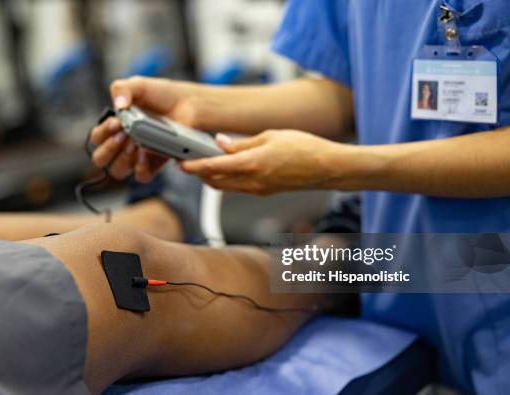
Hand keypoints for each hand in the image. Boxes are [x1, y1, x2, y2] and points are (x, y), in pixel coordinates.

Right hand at [90, 76, 205, 182]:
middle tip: (123, 136)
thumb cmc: (162, 95)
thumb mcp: (138, 85)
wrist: (188, 104)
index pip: (97, 138)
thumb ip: (122, 89)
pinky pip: (141, 176)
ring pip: (118, 170)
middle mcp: (124, 143)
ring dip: (123, 158)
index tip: (116, 122)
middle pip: (101, 159)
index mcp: (116, 127)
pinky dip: (141, 167)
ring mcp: (138, 155)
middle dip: (108, 148)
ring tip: (135, 144)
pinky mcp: (155, 163)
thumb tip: (118, 106)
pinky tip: (146, 154)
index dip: (102, 133)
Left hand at [180, 130, 356, 195]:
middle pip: (214, 181)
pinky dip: (227, 180)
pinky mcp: (264, 192)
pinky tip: (228, 169)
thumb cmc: (305, 148)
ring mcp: (258, 190)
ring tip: (205, 164)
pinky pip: (238, 189)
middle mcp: (251, 181)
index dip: (193, 166)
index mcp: (251, 164)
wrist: (327, 168)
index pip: (212, 167)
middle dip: (199, 174)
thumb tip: (221, 143)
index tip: (181, 162)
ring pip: (225, 187)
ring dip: (212, 178)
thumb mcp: (270, 136)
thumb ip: (242, 142)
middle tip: (189, 162)